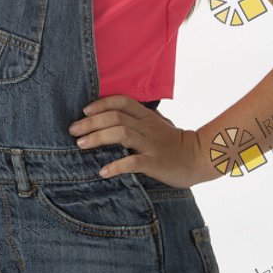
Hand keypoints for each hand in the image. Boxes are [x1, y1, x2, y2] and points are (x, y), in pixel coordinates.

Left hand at [67, 95, 211, 187]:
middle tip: (73, 130)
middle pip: (115, 117)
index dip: (101, 103)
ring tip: (81, 145)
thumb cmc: (173, 142)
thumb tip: (113, 116)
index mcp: (146, 116)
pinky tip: (103, 171)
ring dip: (98, 138)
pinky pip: (133, 162)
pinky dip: (116, 166)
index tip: (84, 111)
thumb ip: (139, 119)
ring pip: (121, 134)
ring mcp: (150, 144)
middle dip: (91, 122)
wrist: (199, 158)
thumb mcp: (157, 125)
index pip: (122, 102)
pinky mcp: (155, 162)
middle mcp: (147, 127)